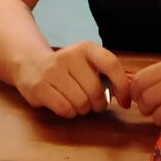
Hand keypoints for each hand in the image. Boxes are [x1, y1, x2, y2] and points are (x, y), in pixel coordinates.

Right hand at [13, 41, 130, 117]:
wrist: (32, 65)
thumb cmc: (69, 69)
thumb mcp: (88, 63)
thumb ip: (109, 75)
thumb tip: (128, 95)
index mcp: (86, 48)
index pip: (111, 64)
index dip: (122, 85)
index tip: (125, 101)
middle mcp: (69, 55)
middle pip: (95, 90)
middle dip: (98, 103)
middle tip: (93, 102)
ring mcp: (53, 71)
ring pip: (80, 103)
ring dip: (83, 109)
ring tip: (78, 101)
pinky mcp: (40, 86)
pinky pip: (65, 109)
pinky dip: (69, 113)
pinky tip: (66, 104)